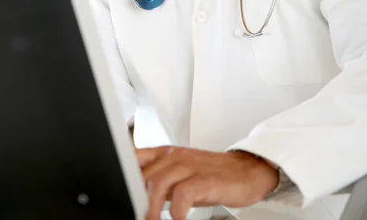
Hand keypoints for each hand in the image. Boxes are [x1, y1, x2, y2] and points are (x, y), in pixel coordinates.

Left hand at [136, 146, 278, 219]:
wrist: (245, 170)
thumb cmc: (210, 174)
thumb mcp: (179, 173)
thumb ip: (158, 179)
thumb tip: (135, 196)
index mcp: (165, 153)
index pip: (134, 157)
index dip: (123, 176)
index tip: (121, 197)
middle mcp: (175, 157)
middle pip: (143, 175)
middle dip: (135, 199)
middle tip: (135, 215)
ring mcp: (190, 166)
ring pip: (158, 184)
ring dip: (150, 209)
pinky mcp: (204, 179)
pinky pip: (182, 195)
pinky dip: (176, 212)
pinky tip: (177, 219)